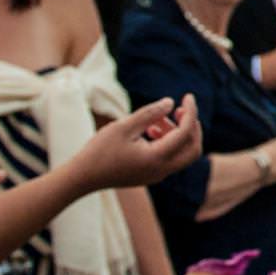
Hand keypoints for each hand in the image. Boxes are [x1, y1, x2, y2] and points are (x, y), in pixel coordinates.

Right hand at [66, 98, 201, 193]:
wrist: (82, 178)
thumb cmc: (99, 151)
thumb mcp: (123, 127)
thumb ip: (149, 114)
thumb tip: (171, 103)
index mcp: (157, 158)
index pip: (185, 133)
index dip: (190, 112)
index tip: (188, 96)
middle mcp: (162, 170)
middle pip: (193, 149)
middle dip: (192, 127)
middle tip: (180, 110)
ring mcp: (157, 175)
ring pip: (182, 154)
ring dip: (176, 134)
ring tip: (155, 120)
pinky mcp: (151, 175)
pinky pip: (170, 158)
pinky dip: (167, 142)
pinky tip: (150, 130)